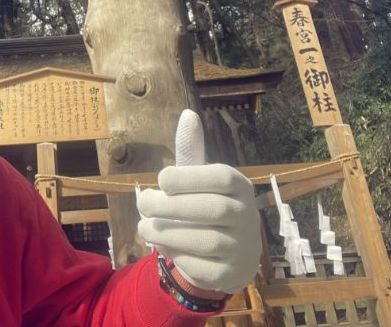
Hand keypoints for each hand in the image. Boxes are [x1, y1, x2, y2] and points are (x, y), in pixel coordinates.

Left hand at [136, 110, 260, 294]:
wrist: (229, 254)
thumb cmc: (207, 204)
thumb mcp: (200, 178)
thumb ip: (192, 151)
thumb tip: (188, 115)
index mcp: (239, 185)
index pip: (220, 178)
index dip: (188, 177)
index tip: (161, 179)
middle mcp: (247, 215)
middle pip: (210, 210)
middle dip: (170, 207)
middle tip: (143, 204)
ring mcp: (243, 247)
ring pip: (205, 240)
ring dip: (168, 233)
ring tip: (144, 226)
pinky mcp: (231, 274)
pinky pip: (203, 267)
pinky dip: (177, 257)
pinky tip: (163, 246)